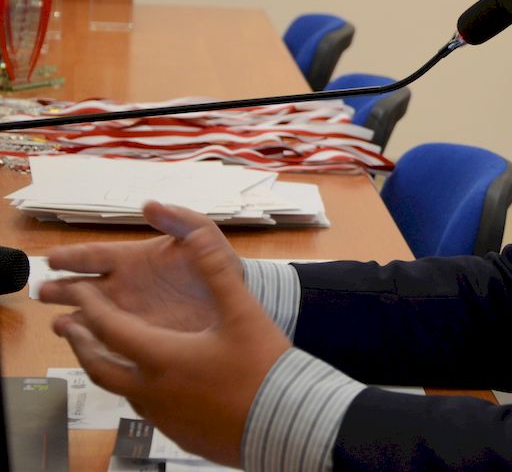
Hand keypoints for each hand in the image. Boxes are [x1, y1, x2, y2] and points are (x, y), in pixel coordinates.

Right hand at [40, 202, 238, 331]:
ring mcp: (127, 314)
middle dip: (59, 289)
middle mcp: (122, 287)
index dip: (72, 257)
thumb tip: (150, 205)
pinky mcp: (139, 338)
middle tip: (44, 293)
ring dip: (71, 319)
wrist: (236, 299)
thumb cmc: (216, 263)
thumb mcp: (202, 234)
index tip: (53, 259)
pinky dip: (94, 343)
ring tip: (59, 324)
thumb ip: (178, 219)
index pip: (94, 256)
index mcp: (131, 259)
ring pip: (88, 317)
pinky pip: (109, 341)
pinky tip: (85, 345)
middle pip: (80, 288)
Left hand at [46, 207, 289, 466]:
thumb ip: (216, 270)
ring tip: (104, 352)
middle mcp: (151, 389)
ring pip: (119, 389)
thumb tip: (195, 235)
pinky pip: (143, 407)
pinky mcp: (177, 433)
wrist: (286, 423)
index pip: (110, 328)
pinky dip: (134, 388)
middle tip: (69, 325)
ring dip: (104, 365)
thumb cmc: (264, 366)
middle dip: (80, 341)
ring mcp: (162, 415)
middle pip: (99, 365)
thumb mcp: (243, 311)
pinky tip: (151, 383)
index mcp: (162, 356)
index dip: (90, 307)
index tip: (77, 291)